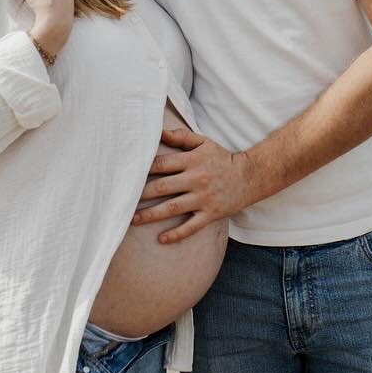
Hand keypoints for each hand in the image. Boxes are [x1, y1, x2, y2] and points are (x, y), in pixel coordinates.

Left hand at [134, 129, 252, 243]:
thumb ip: (181, 137)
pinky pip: (191, 226)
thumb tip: (158, 132)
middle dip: (140, 195)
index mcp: (191, 161)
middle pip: (162, 187)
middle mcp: (195, 179)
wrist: (250, 176)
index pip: (161, 164)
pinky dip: (176, 234)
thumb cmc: (221, 158)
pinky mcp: (211, 214)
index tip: (126, 176)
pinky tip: (161, 239)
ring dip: (151, 215)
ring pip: (172, 208)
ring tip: (132, 220)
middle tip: (121, 201)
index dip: (142, 170)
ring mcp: (203, 198)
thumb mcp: (203, 142)